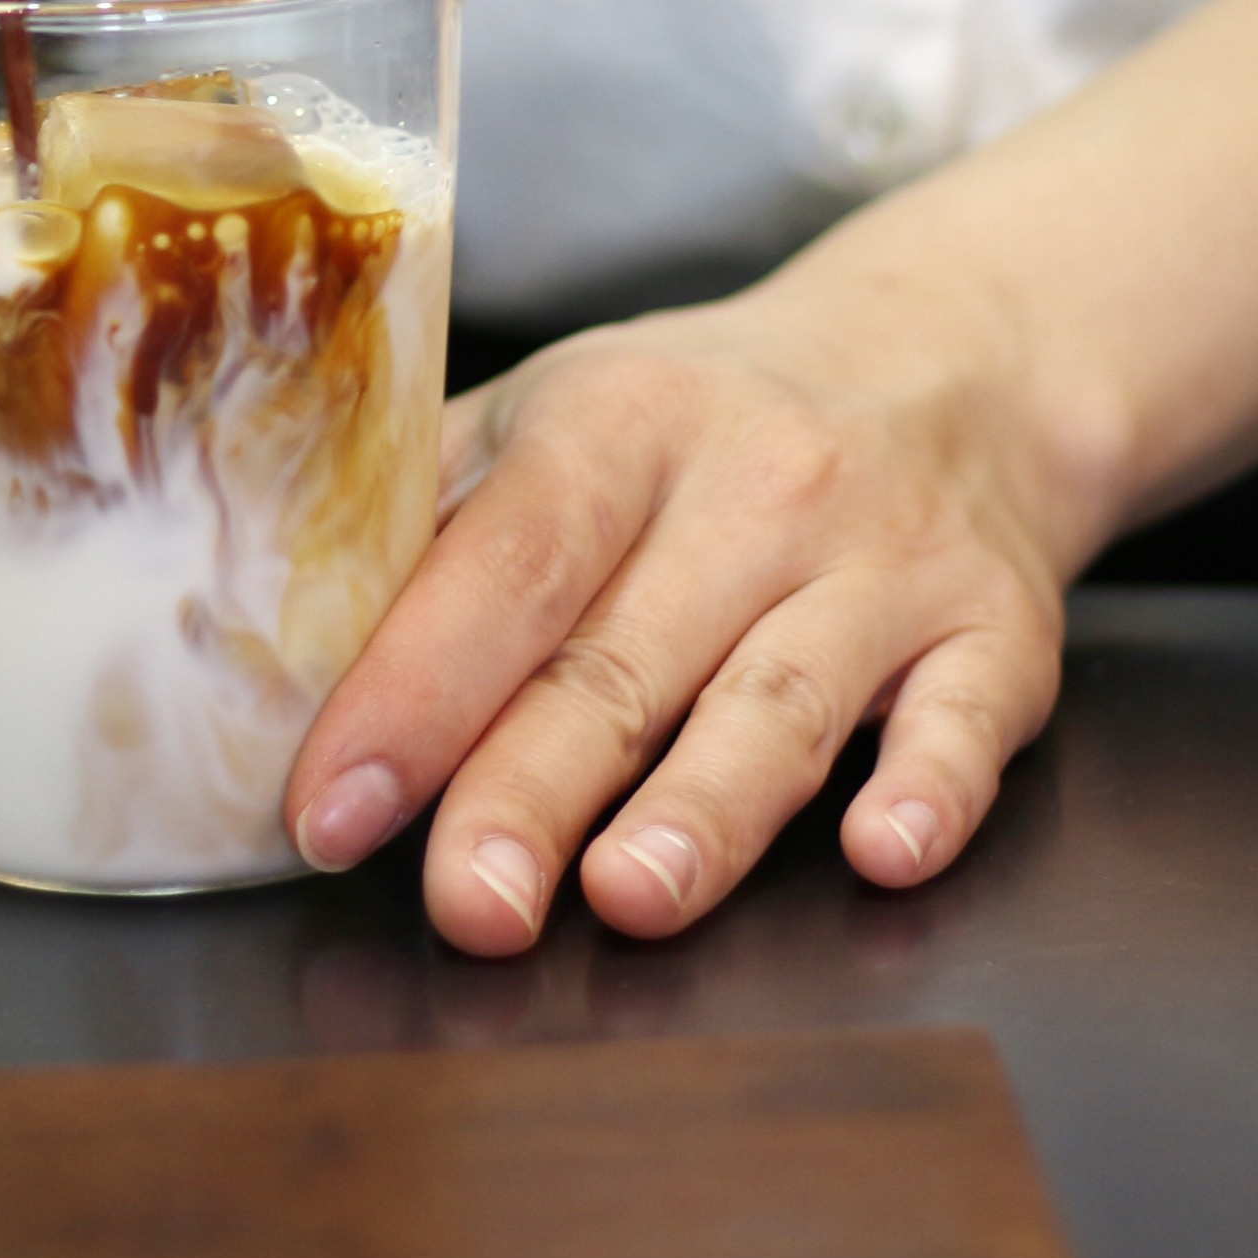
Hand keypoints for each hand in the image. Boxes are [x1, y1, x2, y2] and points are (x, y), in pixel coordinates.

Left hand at [281, 270, 1105, 955]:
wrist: (949, 355)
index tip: (332, 806)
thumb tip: (260, 643)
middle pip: (625, 656)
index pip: (502, 565)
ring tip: (630, 899)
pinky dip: (930, 786)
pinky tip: (880, 851)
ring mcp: (884, 562)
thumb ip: (425, 520)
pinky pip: (968, 717)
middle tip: (467, 902)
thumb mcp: (553, 417)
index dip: (413, 688)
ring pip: (781, 699)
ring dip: (707, 807)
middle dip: (534, 786)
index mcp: (614, 424)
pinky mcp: (997, 631)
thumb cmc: (699, 419)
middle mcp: (754, 486)